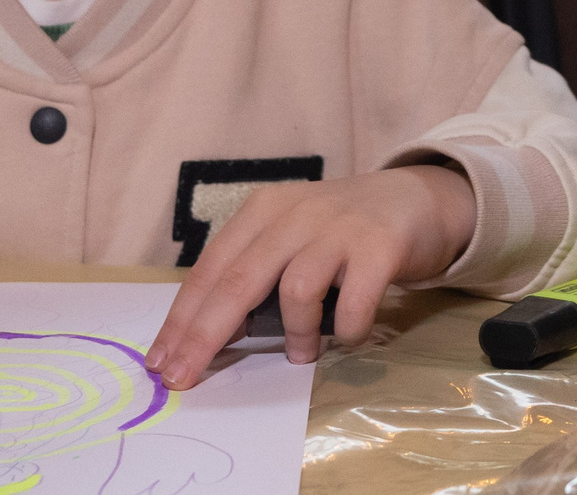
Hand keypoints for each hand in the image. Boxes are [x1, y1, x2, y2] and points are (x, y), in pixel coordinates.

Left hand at [144, 164, 477, 388]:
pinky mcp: (380, 246)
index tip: (160, 362)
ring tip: (301, 355)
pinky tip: (347, 335)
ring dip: (295, 334)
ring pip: (294, 290)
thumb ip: (255, 274)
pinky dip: (346, 330)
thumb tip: (210, 337)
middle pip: (238, 281)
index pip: (210, 269)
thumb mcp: (290, 239)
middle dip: (204, 336)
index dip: (182, 319)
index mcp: (264, 210)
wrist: (415, 199)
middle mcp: (296, 213)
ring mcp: (339, 228)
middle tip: (184, 377)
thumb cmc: (341, 230)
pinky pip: (354, 304)